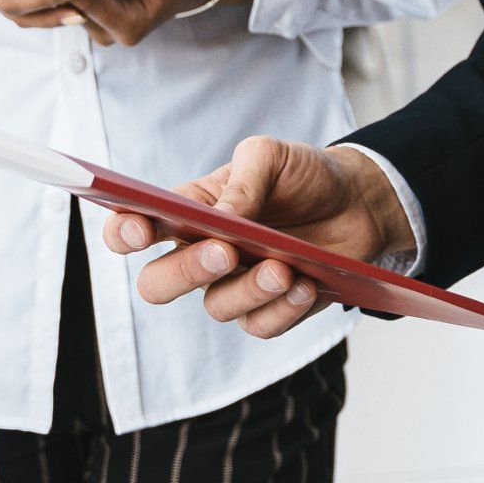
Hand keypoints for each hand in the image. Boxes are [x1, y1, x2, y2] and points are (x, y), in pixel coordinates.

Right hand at [104, 136, 413, 339]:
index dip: (124, 232)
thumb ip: (243, 179)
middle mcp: (200, 253)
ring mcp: (233, 286)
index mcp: (188, 211)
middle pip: (159, 283)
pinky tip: (306, 283)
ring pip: (216, 307)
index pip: (131, 228)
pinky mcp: (268, 310)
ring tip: (284, 267)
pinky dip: (282, 308)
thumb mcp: (272, 156)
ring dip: (249, 289)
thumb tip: (221, 217)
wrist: (359, 201)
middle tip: (224, 252)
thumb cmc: (304, 175)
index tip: (142, 228)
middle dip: (185, 272)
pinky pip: (258, 326)